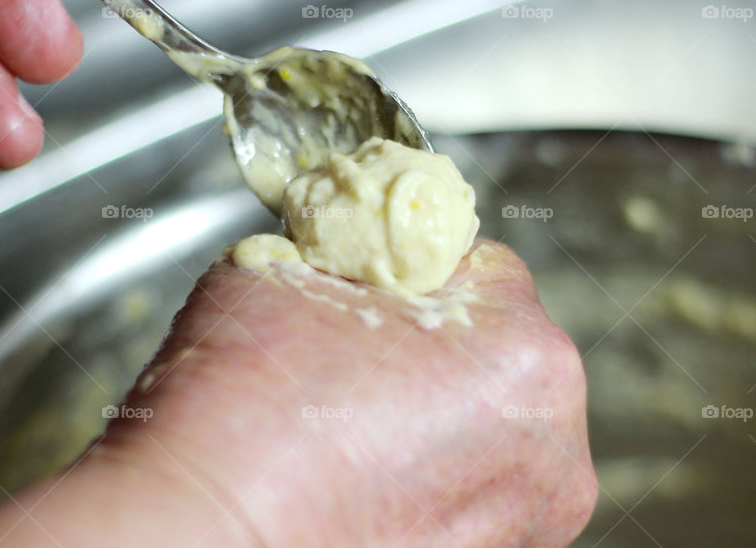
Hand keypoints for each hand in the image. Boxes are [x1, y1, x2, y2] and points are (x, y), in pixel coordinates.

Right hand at [0, 239, 597, 546]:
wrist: (202, 529)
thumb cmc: (241, 418)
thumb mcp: (288, 268)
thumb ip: (350, 242)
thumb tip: (353, 238)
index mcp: (527, 356)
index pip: (482, 267)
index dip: (414, 267)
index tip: (377, 286)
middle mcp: (553, 447)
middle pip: (490, 351)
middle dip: (428, 343)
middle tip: (350, 358)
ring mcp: (525, 518)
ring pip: (481, 421)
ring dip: (429, 409)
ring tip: (348, 422)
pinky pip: (466, 486)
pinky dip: (425, 472)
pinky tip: (361, 471)